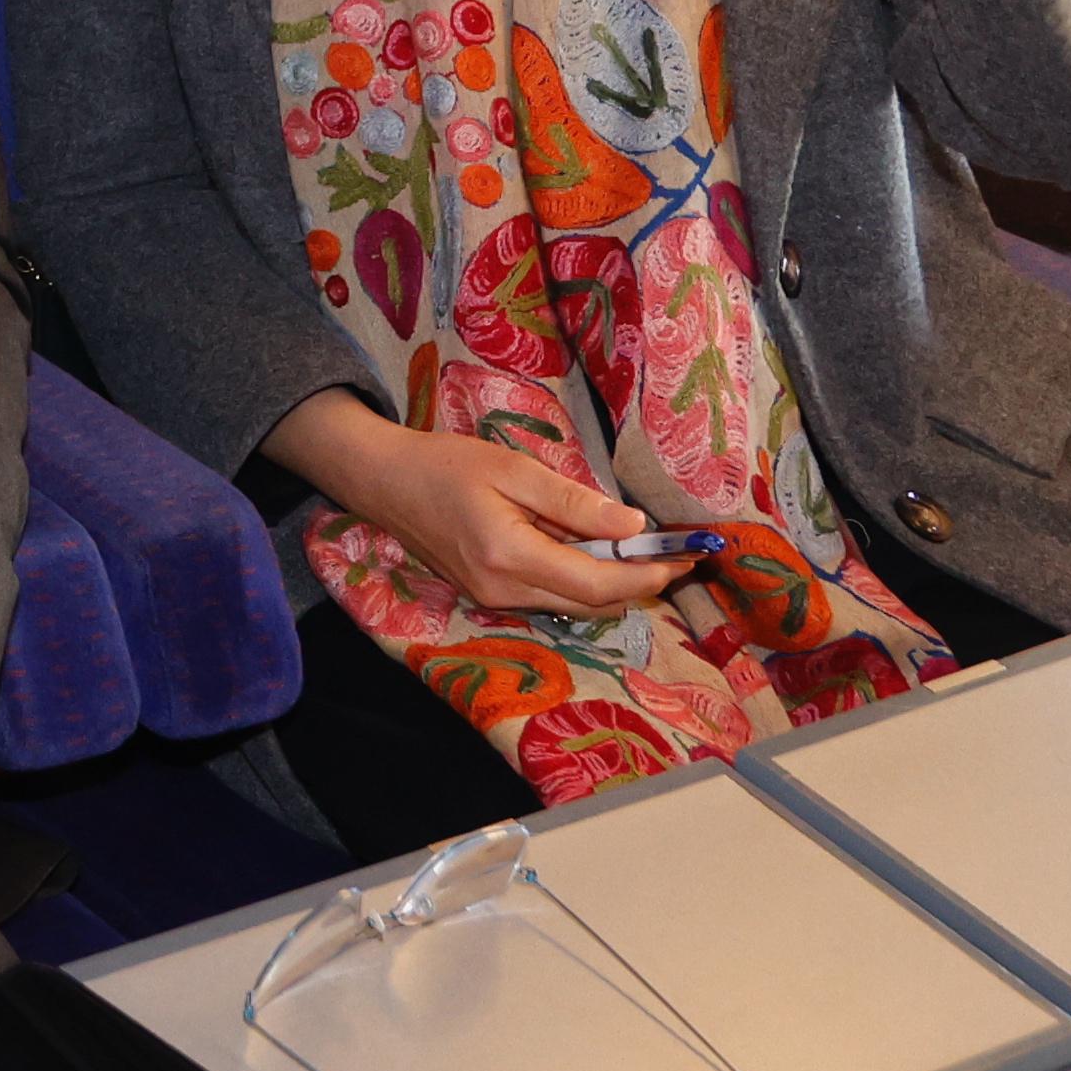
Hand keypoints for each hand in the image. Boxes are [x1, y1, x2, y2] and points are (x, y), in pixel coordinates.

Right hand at [268, 395, 700, 619]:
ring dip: (614, 585)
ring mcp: (494, 600)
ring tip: (647, 554)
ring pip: (574, 605)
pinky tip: (598, 555)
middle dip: (640, 584)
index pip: (597, 584)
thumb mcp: (513, 469)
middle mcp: (504, 592)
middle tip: (677, 555)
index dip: (647, 575)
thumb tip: (634, 528)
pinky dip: (583, 582)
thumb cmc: (446, 464)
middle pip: (592, 604)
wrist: (385, 482)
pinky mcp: (490, 596)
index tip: (685, 557)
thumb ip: (574, 503)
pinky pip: (551, 597)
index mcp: (510, 556)